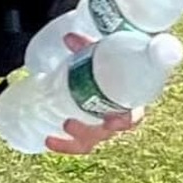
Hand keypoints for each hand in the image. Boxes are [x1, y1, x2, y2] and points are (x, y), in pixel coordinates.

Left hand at [45, 32, 142, 154]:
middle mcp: (119, 117)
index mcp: (132, 101)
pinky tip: (49, 142)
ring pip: (91, 141)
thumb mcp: (106, 51)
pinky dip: (65, 144)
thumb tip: (69, 37)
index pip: (132, 117)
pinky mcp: (89, 126)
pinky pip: (80, 142)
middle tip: (68, 123)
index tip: (113, 120)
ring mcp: (104, 125)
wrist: (117, 65)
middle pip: (106, 133)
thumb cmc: (117, 60)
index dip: (124, 121)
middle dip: (87, 132)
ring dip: (72, 143)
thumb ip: (90, 45)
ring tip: (51, 138)